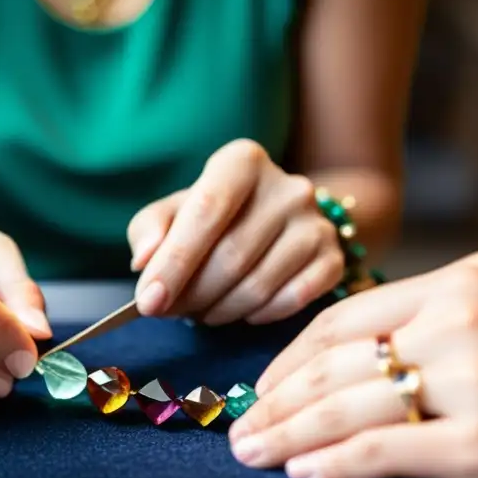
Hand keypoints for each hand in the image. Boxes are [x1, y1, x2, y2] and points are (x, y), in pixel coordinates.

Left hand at [127, 139, 344, 325]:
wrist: (281, 219)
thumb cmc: (216, 217)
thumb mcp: (176, 211)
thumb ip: (150, 229)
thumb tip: (144, 261)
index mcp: (243, 162)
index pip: (206, 211)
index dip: (174, 262)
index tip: (149, 302)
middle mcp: (287, 186)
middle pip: (230, 257)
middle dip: (193, 295)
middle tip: (171, 312)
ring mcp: (316, 222)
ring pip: (258, 286)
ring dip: (221, 310)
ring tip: (204, 311)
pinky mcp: (332, 257)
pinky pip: (291, 301)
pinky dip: (259, 315)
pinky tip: (244, 310)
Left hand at [228, 252, 477, 477]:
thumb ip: (440, 320)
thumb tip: (361, 354)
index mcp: (461, 282)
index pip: (345, 317)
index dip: (292, 355)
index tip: (264, 384)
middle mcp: (457, 322)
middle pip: (333, 362)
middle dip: (274, 399)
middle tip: (237, 426)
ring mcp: (467, 383)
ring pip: (345, 406)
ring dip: (288, 433)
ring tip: (251, 452)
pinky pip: (381, 450)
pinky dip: (332, 462)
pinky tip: (302, 471)